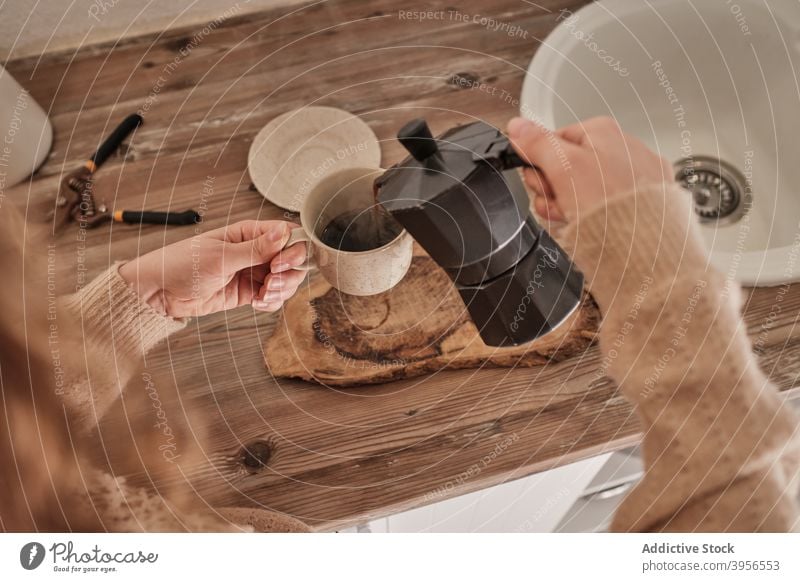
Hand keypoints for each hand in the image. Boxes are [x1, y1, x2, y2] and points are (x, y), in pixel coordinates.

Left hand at [119, 220, 307, 317]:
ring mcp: (253, 272)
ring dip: (281, 291)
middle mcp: (256, 251)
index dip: (293, 249)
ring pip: (287, 280)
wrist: (160, 292)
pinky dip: (271, 303)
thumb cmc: (181, 264)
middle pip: (293, 259)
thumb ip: (256, 249)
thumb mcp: (220, 257)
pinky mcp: (249, 292)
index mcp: (249, 233)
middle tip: (271, 283)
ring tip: (262, 296)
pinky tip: (257, 304)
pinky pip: (273, 297)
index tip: (280, 264)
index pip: (288, 234)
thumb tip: (284, 233)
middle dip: (289, 274)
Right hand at [507, 116, 673, 222]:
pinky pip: (601, 204)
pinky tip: (591, 225)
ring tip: (574, 218)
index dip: (538, 166)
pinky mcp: (638, 201)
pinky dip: (590, 216)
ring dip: (566, 206)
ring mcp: (631, 176)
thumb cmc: (609, 204)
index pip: (550, 143)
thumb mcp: (564, 167)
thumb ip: (537, 143)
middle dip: (552, 189)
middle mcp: (619, 148)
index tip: (541, 183)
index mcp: (601, 131)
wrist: (644, 246)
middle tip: (559, 203)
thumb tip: (517, 126)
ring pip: (580, 188)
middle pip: (563, 166)